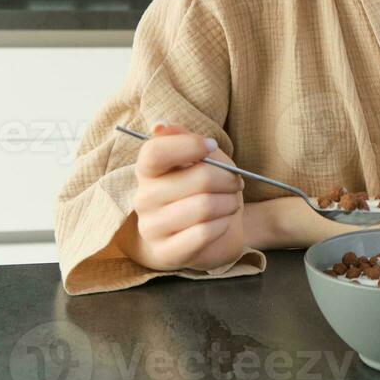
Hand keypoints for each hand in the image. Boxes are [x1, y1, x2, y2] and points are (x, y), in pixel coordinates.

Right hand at [126, 123, 248, 271]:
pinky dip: (223, 224)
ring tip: (230, 203)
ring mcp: (151, 228)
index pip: (155, 151)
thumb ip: (185, 140)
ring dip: (229, 203)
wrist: (207, 234)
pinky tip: (222, 222)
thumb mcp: (202, 159)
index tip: (211, 147)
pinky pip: (204, 233)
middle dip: (228, 179)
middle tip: (235, 183)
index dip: (189, 145)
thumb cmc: (203, 191)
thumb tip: (160, 126)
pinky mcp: (166, 253)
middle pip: (198, 178)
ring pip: (204, 206)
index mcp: (147, 170)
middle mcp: (143, 198)